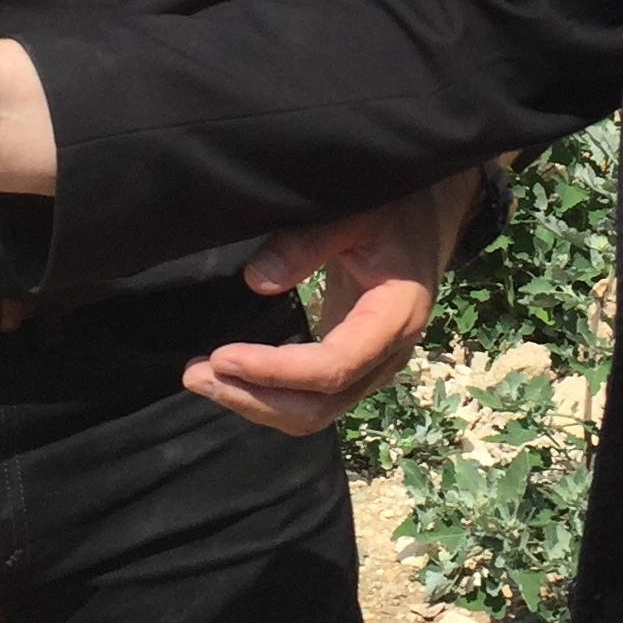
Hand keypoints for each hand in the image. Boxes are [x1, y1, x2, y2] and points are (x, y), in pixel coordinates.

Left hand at [182, 169, 482, 434]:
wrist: (426, 220)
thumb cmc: (393, 210)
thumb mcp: (355, 213)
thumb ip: (309, 242)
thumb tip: (256, 281)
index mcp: (396, 315)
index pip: (334, 366)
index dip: (276, 370)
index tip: (223, 355)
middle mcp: (387, 354)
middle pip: (320, 405)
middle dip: (255, 398)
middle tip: (196, 374)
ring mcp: (372, 366)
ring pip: (314, 413)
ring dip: (256, 404)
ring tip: (201, 378)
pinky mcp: (353, 365)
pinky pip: (312, 401)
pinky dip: (268, 397)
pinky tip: (230, 377)